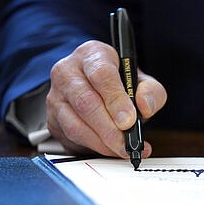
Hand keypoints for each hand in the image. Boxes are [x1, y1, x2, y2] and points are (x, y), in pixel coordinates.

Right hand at [46, 40, 166, 156]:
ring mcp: (56, 96)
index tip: (130, 121)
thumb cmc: (120, 84)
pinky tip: (110, 150)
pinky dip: (93, 148)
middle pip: (86, 102)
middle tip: (127, 143)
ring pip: (75, 124)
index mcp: (92, 54)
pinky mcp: (52, 119)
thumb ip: (151, 91)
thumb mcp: (142, 82)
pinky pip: (70, 138)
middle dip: (109, 128)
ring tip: (122, 149)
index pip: (101, 74)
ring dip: (101, 142)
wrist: (97, 92)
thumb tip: (145, 106)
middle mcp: (68, 71)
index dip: (116, 100)